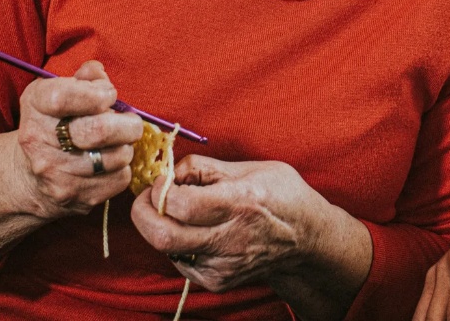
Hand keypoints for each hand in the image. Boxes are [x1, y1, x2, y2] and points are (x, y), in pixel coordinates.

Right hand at [8, 59, 141, 221]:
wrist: (31, 177)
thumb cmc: (58, 123)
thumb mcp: (64, 91)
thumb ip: (86, 77)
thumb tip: (97, 72)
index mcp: (36, 107)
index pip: (65, 97)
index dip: (99, 93)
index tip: (109, 96)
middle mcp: (40, 142)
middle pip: (99, 131)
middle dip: (127, 123)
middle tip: (129, 122)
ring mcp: (56, 174)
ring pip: (117, 156)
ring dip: (126, 147)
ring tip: (116, 143)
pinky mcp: (75, 198)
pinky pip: (120, 179)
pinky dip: (124, 169)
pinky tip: (110, 163)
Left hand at [131, 155, 345, 294]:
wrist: (306, 239)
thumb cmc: (282, 195)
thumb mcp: (253, 167)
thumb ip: (208, 169)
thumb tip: (173, 170)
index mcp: (241, 203)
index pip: (182, 205)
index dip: (160, 191)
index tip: (161, 180)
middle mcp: (230, 239)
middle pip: (165, 237)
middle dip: (143, 215)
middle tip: (145, 198)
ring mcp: (223, 265)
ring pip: (168, 251)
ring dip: (161, 228)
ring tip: (174, 211)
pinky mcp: (217, 281)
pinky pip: (181, 262)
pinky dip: (177, 243)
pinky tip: (193, 230)